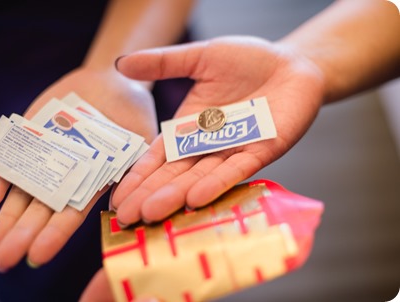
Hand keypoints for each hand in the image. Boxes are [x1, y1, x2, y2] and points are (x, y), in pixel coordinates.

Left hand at [0, 67, 157, 272]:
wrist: (111, 79)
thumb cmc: (133, 109)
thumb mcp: (141, 139)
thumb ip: (132, 168)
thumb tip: (119, 201)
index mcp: (95, 178)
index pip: (74, 211)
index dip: (55, 234)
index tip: (37, 255)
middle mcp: (69, 172)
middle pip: (43, 207)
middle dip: (23, 234)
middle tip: (4, 259)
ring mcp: (49, 155)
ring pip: (24, 190)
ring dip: (7, 218)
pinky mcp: (34, 135)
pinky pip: (13, 159)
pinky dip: (2, 178)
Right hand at [112, 36, 325, 224]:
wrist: (293, 63)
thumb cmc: (248, 61)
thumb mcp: (200, 58)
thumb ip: (163, 63)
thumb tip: (120, 63)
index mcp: (189, 128)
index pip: (158, 157)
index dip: (138, 177)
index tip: (117, 199)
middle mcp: (208, 145)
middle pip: (174, 174)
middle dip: (149, 195)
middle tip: (127, 217)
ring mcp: (233, 150)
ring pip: (199, 177)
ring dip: (175, 195)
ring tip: (151, 213)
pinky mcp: (261, 149)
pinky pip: (236, 169)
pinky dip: (216, 183)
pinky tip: (194, 198)